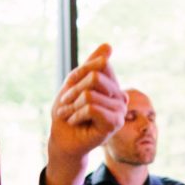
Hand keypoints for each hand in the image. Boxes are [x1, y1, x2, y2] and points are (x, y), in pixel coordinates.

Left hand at [46, 45, 126, 184]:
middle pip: (95, 76)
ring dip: (72, 105)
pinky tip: (74, 121)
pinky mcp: (114, 124)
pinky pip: (91, 108)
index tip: (71, 86)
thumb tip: (108, 45)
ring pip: (90, 94)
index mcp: (114, 86)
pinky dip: (76, 114)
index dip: (79, 72)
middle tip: (66, 103)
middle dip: (74, 89)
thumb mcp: (74, 82)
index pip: (101, 64)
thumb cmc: (68, 111)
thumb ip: (91, 65)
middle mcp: (121, 97)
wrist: (62, 139)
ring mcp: (120, 111)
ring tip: (69, 115)